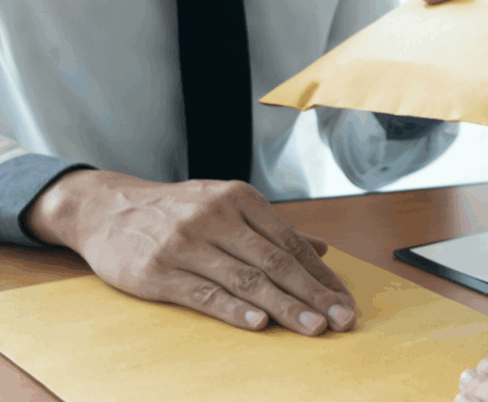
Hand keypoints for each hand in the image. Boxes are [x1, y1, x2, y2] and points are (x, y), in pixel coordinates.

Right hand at [25, 170, 355, 335]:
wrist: (105, 208)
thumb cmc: (176, 210)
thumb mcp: (225, 205)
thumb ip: (272, 229)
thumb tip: (322, 248)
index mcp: (238, 199)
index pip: (290, 242)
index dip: (321, 275)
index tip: (344, 301)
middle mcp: (216, 217)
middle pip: (274, 261)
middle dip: (313, 294)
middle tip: (342, 319)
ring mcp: (186, 243)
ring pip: (245, 279)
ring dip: (284, 307)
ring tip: (314, 327)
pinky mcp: (157, 270)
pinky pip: (203, 293)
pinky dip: (234, 310)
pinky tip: (259, 324)